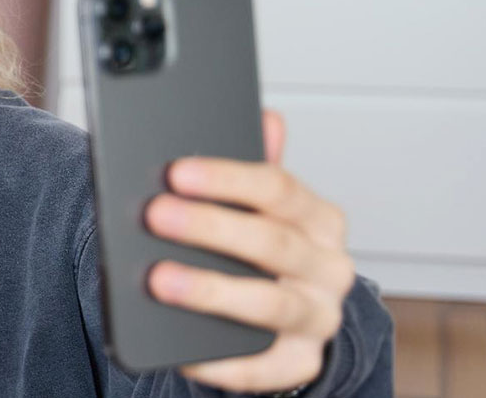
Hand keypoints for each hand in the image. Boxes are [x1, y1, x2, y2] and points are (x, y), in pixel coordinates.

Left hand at [143, 110, 355, 393]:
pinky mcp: (301, 361)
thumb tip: (265, 117)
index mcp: (318, 217)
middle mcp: (329, 266)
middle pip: (271, 242)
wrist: (287, 316)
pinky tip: (181, 350)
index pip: (278, 188)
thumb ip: (253, 165)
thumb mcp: (258, 204)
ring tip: (158, 280)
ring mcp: (319, 316)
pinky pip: (264, 368)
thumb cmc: (261, 247)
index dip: (226, 178)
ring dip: (211, 291)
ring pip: (270, 303)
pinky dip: (224, 363)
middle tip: (156, 215)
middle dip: (210, 227)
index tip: (177, 171)